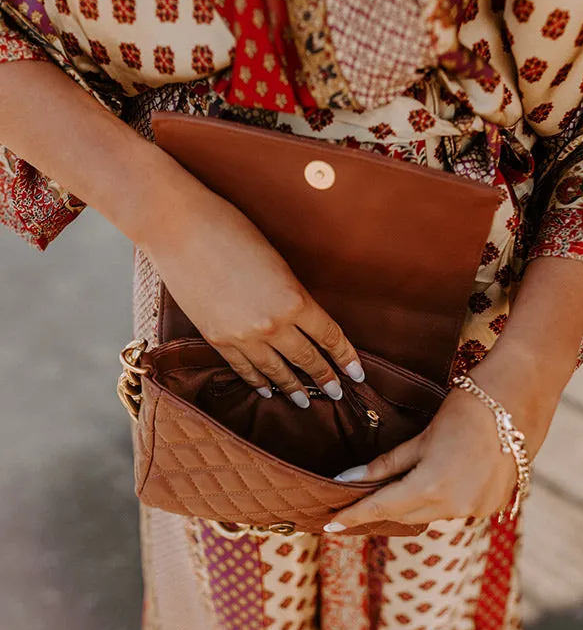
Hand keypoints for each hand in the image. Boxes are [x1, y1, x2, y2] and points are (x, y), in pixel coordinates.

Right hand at [143, 178, 363, 406]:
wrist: (179, 227)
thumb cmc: (231, 229)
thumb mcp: (276, 261)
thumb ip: (291, 293)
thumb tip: (301, 318)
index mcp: (294, 299)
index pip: (330, 336)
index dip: (346, 357)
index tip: (358, 372)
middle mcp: (272, 325)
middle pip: (307, 359)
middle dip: (325, 378)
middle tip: (337, 393)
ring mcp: (242, 336)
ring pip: (276, 371)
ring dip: (294, 388)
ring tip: (305, 402)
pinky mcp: (216, 339)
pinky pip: (243, 369)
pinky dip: (257, 381)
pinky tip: (266, 390)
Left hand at [324, 358, 554, 530]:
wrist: (517, 402)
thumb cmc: (464, 410)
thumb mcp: (420, 438)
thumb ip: (385, 464)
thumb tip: (347, 479)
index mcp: (432, 487)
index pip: (382, 508)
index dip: (354, 516)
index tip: (330, 525)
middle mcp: (456, 506)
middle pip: (405, 515)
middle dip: (380, 510)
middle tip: (354, 504)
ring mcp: (477, 509)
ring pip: (430, 514)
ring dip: (410, 504)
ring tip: (393, 491)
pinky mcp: (492, 506)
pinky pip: (454, 510)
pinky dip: (439, 500)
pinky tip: (436, 482)